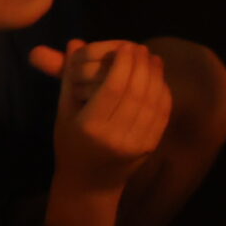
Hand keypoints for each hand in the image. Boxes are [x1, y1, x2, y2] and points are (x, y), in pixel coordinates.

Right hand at [36, 40, 171, 194]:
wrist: (90, 183)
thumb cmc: (71, 144)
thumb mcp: (64, 113)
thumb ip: (69, 78)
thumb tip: (75, 42)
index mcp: (90, 126)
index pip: (112, 87)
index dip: (123, 64)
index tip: (126, 46)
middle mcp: (115, 136)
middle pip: (136, 91)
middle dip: (141, 65)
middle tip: (141, 48)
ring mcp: (136, 143)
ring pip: (152, 100)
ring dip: (155, 75)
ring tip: (152, 59)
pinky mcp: (150, 146)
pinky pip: (161, 113)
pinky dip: (162, 92)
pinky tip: (158, 78)